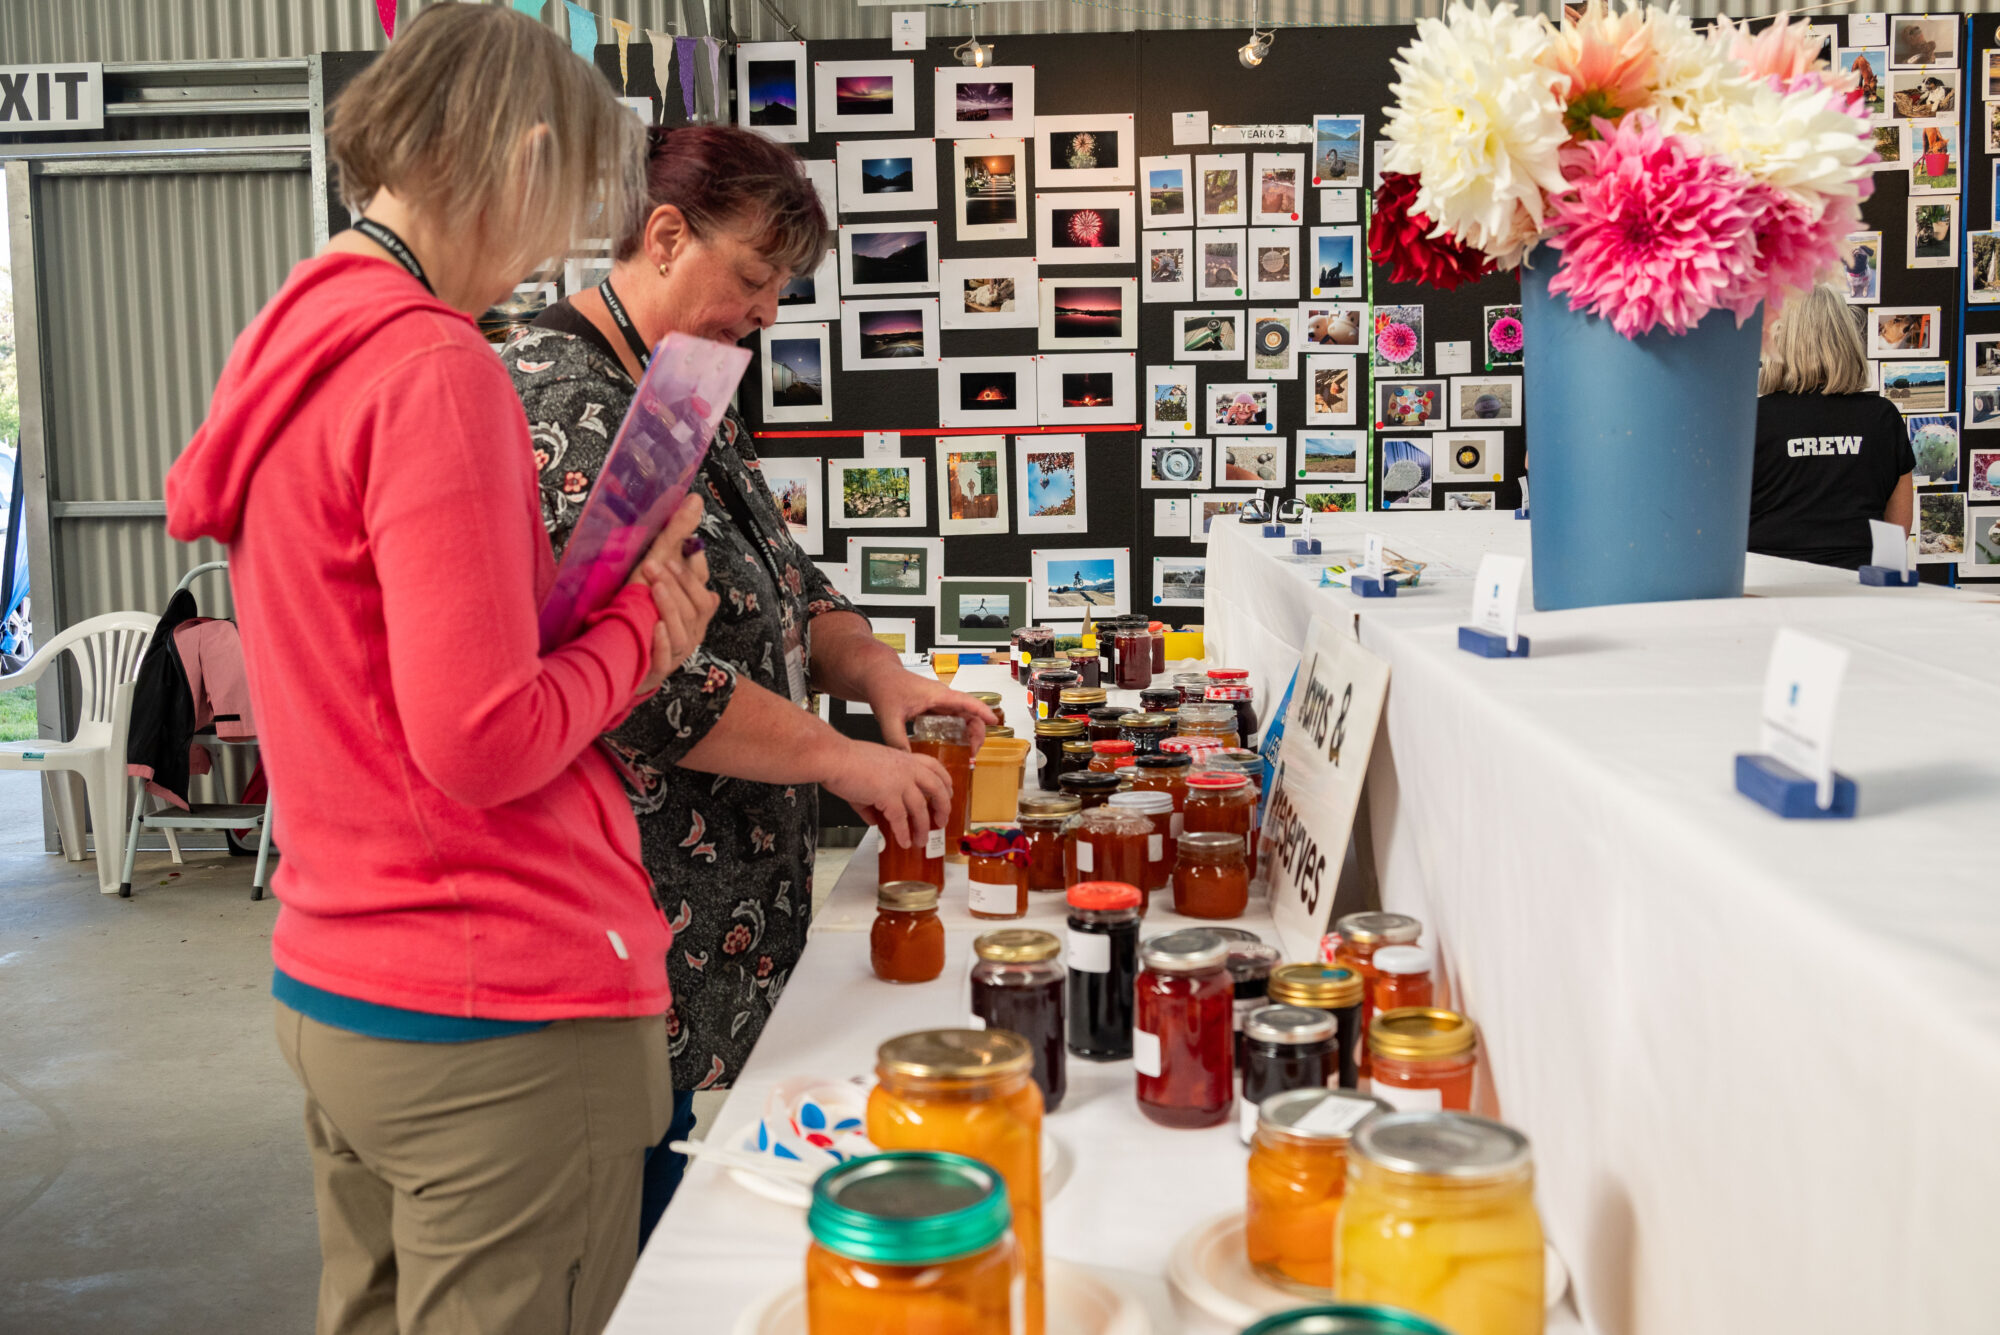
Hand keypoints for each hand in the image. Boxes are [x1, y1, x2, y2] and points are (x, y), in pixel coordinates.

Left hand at [633, 493, 718, 695]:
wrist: (616, 650)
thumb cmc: (639, 605)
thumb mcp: (656, 566)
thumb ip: (677, 533)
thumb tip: (695, 498)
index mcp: (696, 608)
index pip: (704, 587)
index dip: (693, 570)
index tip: (680, 549)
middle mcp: (692, 629)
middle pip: (698, 607)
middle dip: (679, 584)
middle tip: (657, 564)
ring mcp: (677, 651)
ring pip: (682, 630)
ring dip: (669, 606)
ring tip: (653, 587)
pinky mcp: (659, 668)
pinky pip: (665, 658)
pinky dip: (660, 642)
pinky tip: (652, 627)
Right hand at [821, 738, 951, 851]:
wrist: (834, 757)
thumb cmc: (845, 760)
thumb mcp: (868, 773)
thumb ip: (874, 799)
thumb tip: (874, 820)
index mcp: (904, 759)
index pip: (934, 767)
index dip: (944, 781)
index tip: (948, 793)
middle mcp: (907, 769)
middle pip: (937, 788)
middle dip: (943, 807)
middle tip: (942, 821)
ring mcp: (900, 781)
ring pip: (920, 808)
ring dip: (922, 828)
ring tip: (921, 841)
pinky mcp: (888, 795)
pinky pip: (901, 819)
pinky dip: (903, 833)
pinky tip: (904, 842)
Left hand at [865, 672, 997, 753]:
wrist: (878, 676)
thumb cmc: (885, 687)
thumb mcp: (888, 717)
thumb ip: (896, 740)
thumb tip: (907, 761)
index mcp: (937, 695)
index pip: (967, 702)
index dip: (983, 711)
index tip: (994, 722)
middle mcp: (942, 697)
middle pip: (970, 713)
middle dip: (977, 733)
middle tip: (972, 753)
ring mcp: (939, 702)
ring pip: (963, 717)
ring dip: (970, 733)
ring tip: (967, 753)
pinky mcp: (934, 707)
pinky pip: (953, 719)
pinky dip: (959, 732)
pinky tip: (953, 746)